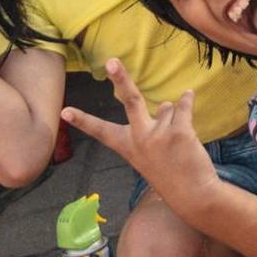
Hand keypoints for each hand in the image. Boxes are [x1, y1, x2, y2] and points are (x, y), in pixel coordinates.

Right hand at [63, 61, 218, 219]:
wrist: (192, 194)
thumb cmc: (170, 173)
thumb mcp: (150, 153)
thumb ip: (151, 128)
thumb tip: (164, 104)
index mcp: (127, 146)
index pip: (101, 131)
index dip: (82, 120)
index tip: (63, 111)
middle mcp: (140, 138)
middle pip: (130, 100)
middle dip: (120, 79)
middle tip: (111, 61)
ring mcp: (159, 135)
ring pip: (166, 108)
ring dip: (173, 119)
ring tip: (178, 144)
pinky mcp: (179, 132)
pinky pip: (183, 106)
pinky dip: (188, 101)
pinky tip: (189, 98)